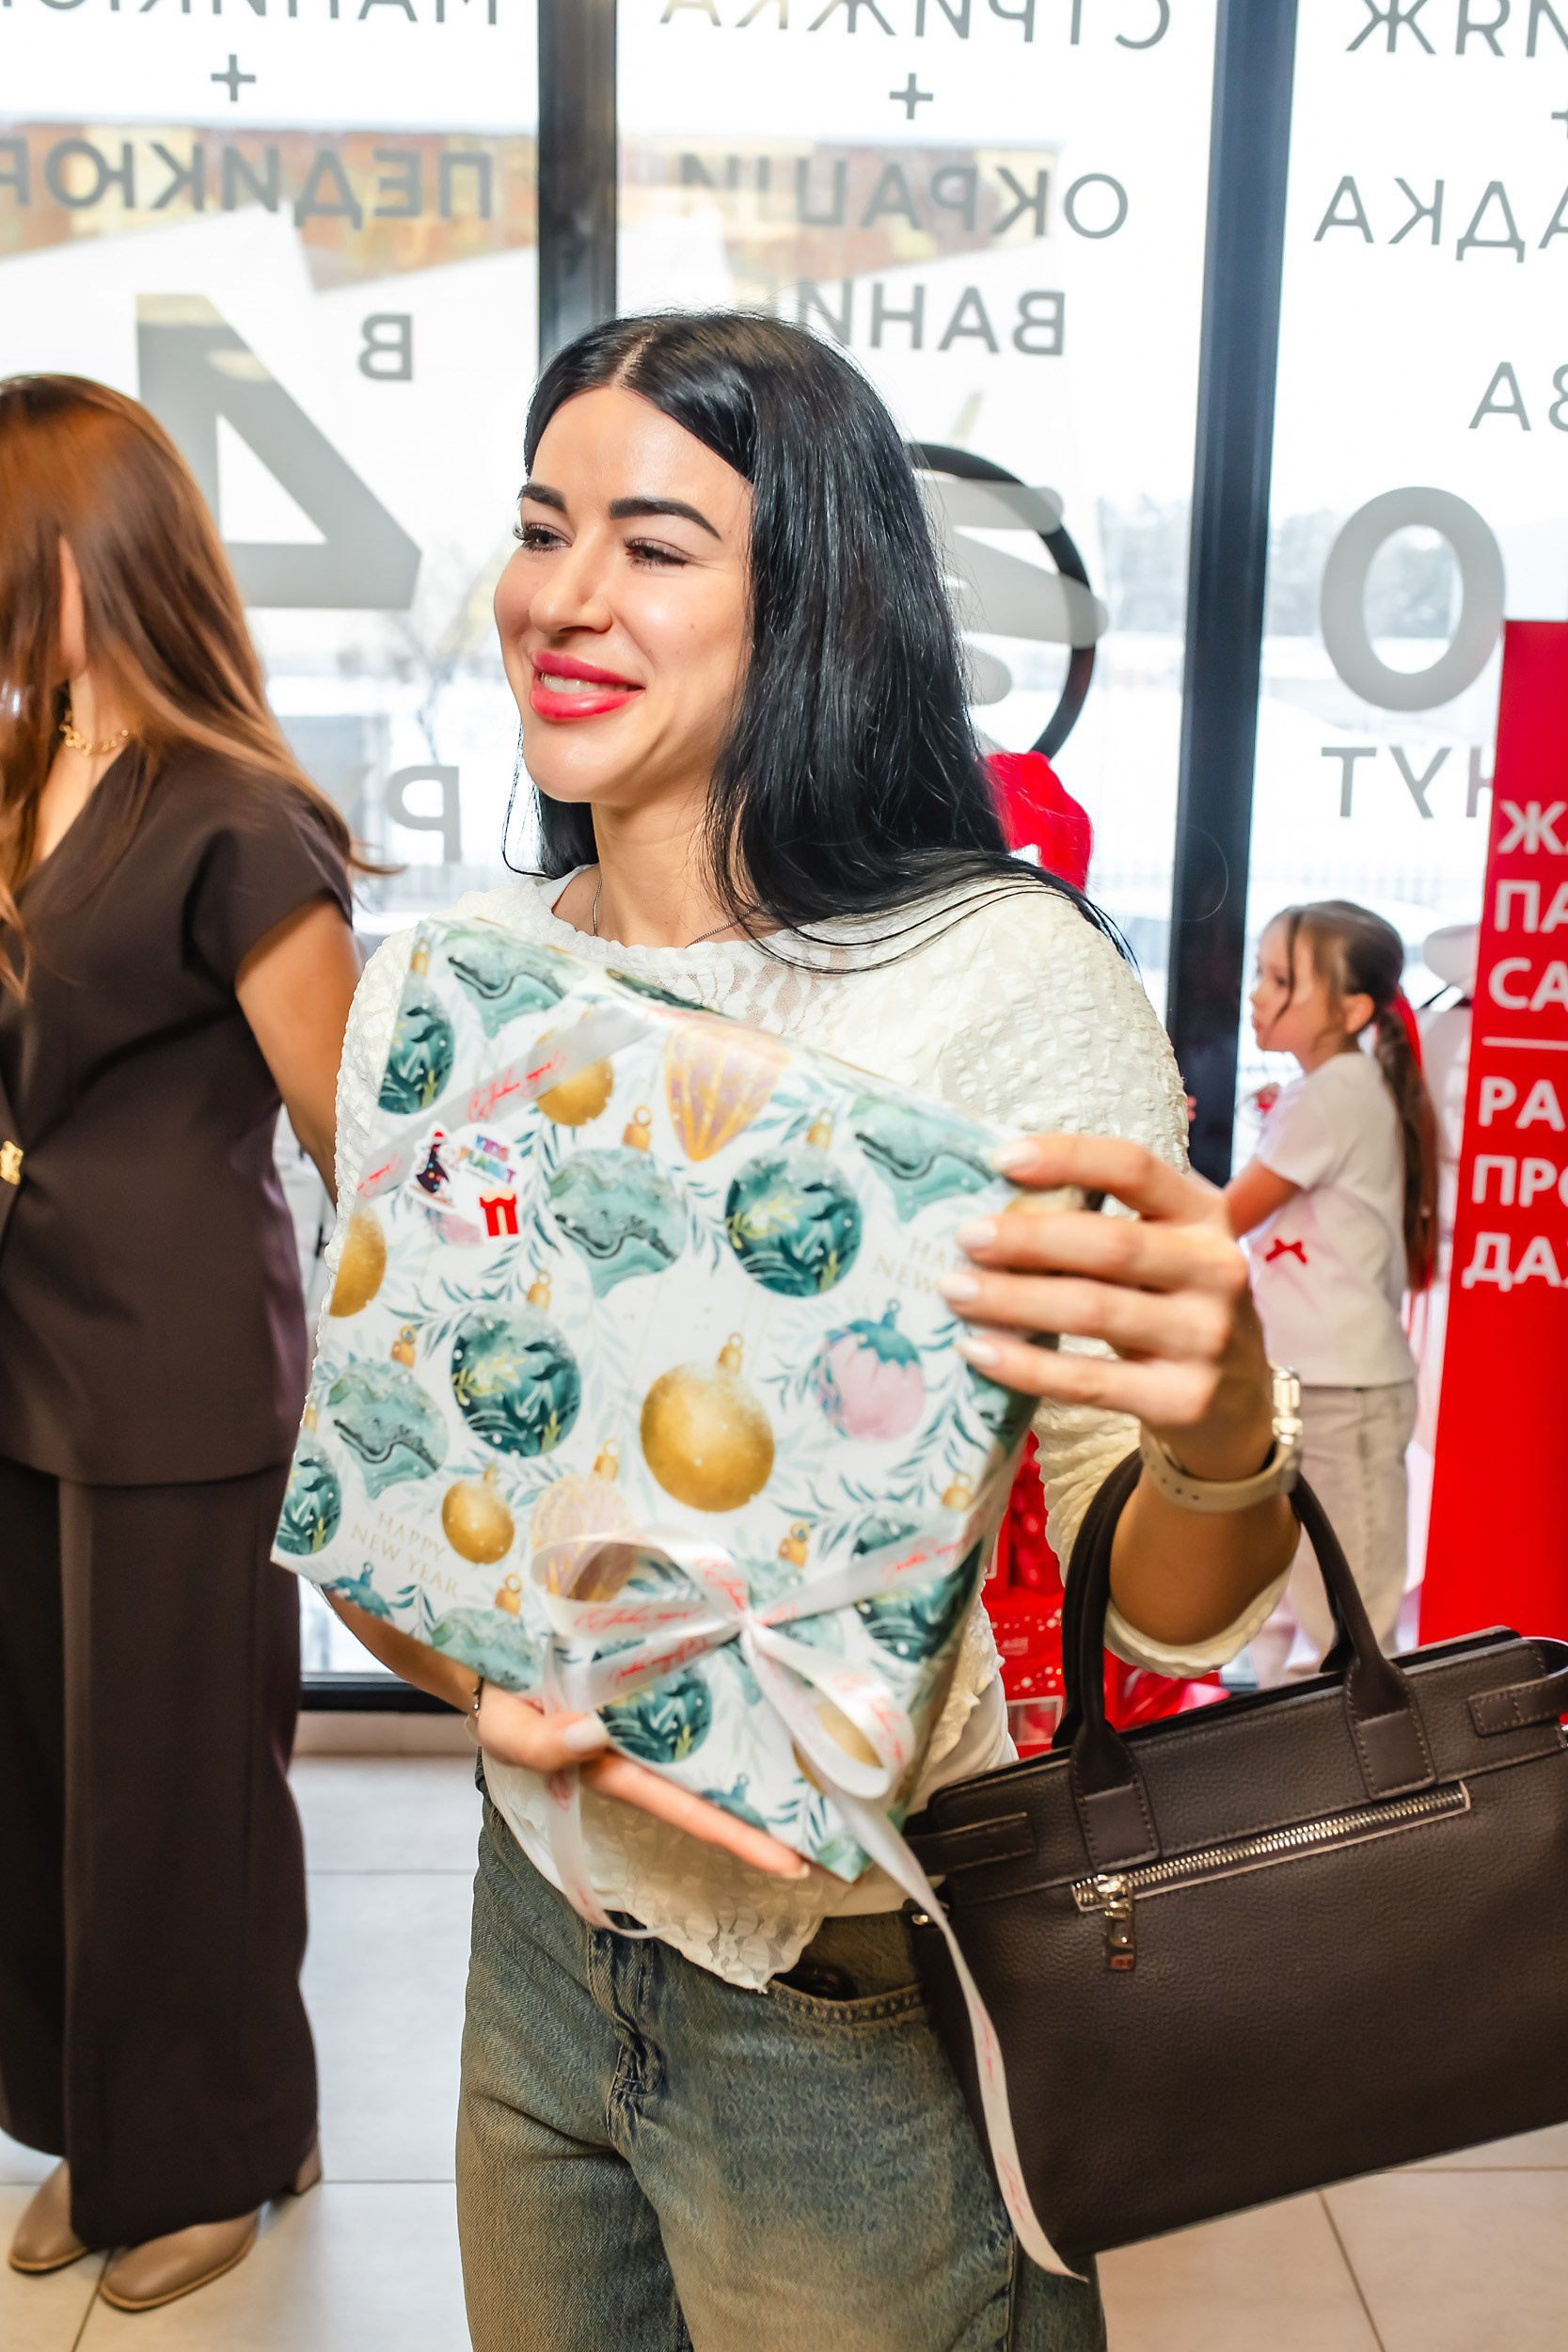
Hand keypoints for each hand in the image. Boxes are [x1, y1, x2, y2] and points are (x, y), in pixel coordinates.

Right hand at [475, 1684, 810, 1881]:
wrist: (486, 1646)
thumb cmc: (498, 1701)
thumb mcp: (507, 1730)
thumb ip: (543, 1742)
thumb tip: (593, 1734)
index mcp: (617, 1769)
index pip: (688, 1808)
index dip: (739, 1835)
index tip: (794, 1862)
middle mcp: (646, 1744)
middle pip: (718, 1781)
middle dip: (772, 1805)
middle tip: (840, 1820)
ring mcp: (654, 1708)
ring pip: (720, 1734)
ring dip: (767, 1747)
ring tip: (831, 1760)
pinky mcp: (655, 1668)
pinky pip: (704, 1682)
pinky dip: (738, 1686)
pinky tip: (779, 1684)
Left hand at [937, 1133, 1274, 1482]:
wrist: (1238, 1402)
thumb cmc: (1174, 1307)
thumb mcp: (1163, 1253)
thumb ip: (1105, 1224)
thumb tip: (995, 1203)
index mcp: (1204, 1216)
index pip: (1135, 1168)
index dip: (1068, 1157)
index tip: (1001, 1158)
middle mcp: (1216, 1269)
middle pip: (1111, 1244)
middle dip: (1028, 1238)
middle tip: (965, 1237)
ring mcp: (1205, 1338)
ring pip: (1093, 1310)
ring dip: (1013, 1299)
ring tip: (955, 1291)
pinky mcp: (1183, 1399)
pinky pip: (1089, 1380)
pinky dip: (1026, 1366)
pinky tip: (977, 1351)